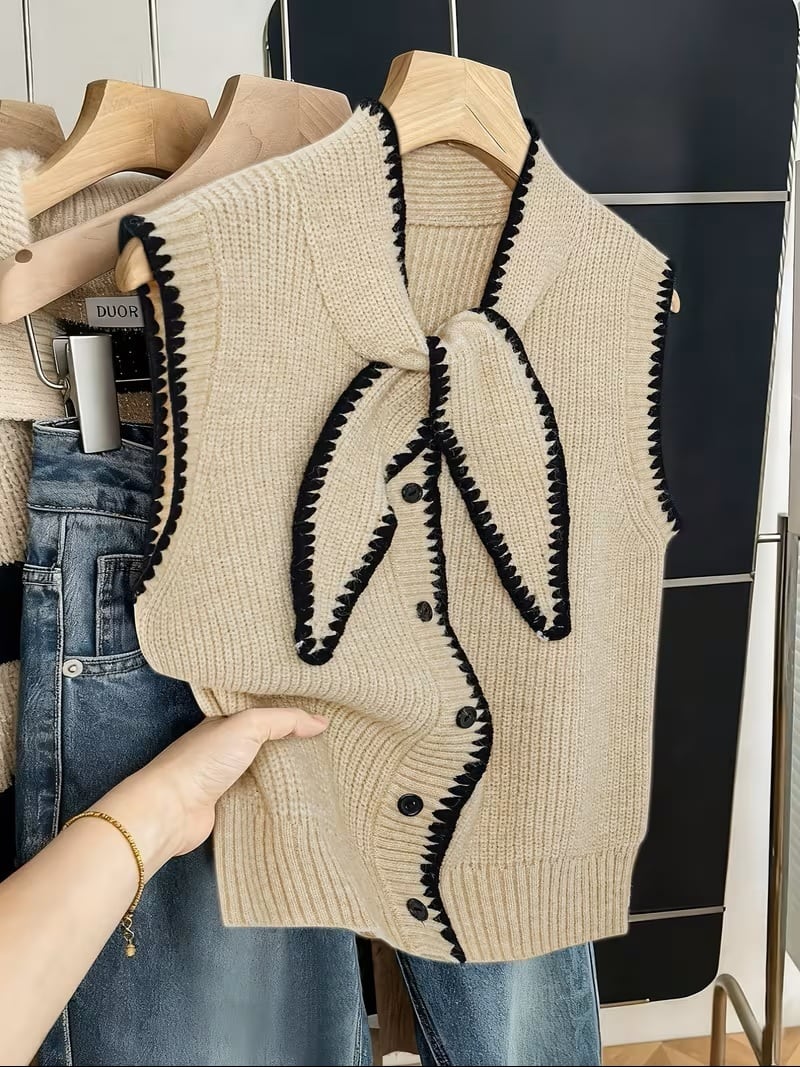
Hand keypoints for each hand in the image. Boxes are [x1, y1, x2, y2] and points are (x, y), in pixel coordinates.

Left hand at [97, 708, 326, 876]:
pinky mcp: (229, 806)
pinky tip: (301, 797)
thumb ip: (284, 720)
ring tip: (325, 771)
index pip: (264, 711)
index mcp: (225, 722)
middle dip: (294, 743)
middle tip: (331, 743)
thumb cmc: (203, 760)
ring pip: (266, 771)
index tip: (322, 713)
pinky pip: (261, 797)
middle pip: (267, 742)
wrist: (172, 810)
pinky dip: (278, 797)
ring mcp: (226, 778)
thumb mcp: (248, 725)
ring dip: (288, 773)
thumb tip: (321, 722)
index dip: (290, 712)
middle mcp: (225, 748)